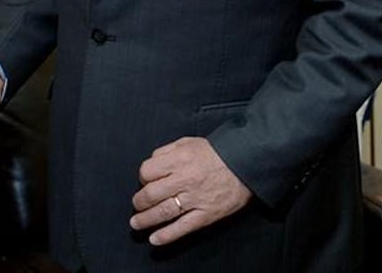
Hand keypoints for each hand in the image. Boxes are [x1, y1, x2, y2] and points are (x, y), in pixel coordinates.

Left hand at [129, 136, 251, 245]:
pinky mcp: (206, 214)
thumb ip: (167, 150)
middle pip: (151, 194)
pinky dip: (167, 235)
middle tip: (138, 204)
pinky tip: (155, 239)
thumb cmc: (216, 152)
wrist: (246, 163)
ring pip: (164, 212)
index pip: (148, 171)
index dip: (143, 177)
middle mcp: (185, 180)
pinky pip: (183, 227)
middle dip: (140, 201)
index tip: (146, 180)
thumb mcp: (189, 142)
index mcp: (179, 160)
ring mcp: (195, 199)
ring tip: (136, 223)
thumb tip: (151, 162)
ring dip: (146, 220)